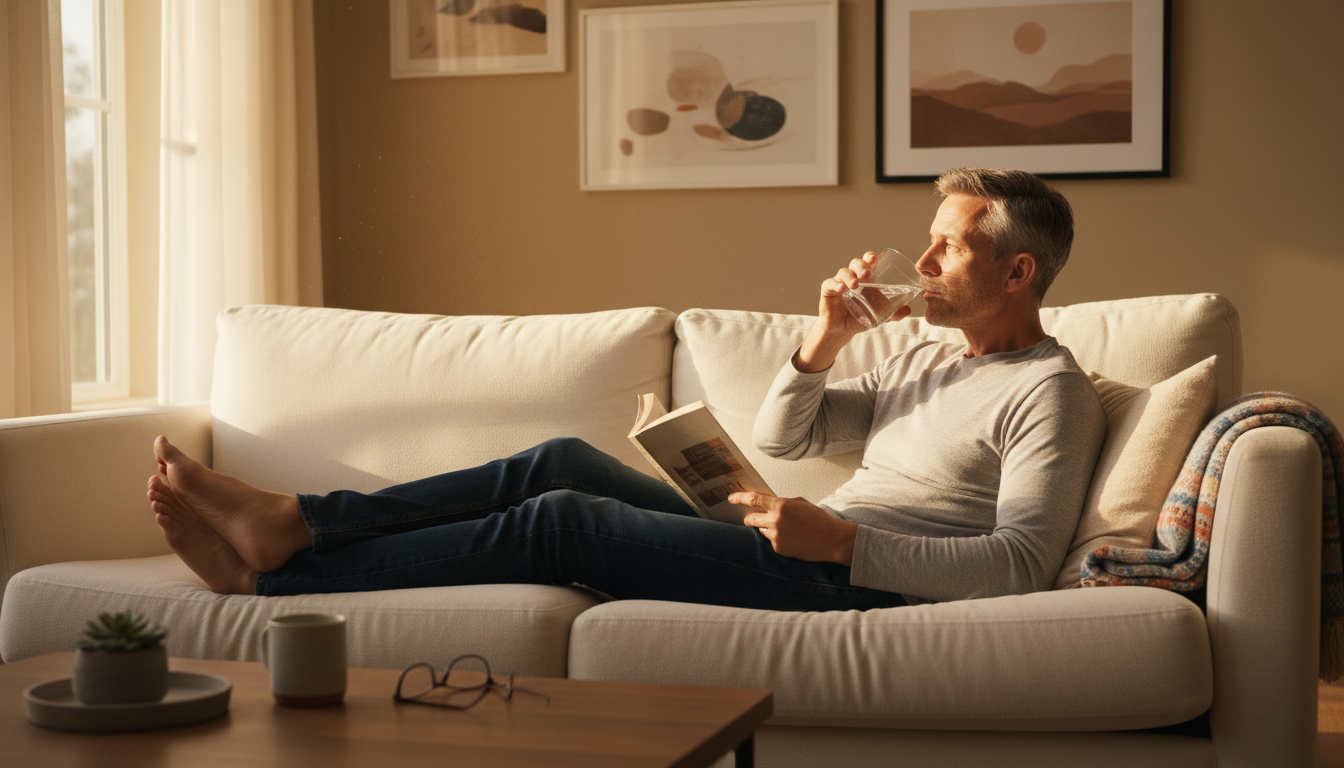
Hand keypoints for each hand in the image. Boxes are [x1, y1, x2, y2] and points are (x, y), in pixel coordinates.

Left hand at [730, 491, 857, 565]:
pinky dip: (777, 539)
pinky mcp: (779, 549)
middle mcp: (775, 521)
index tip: (731, 498)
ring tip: (786, 529)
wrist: (832, 539)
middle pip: (750, 518)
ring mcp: (776, 536)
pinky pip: (771, 541)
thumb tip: (767, 503)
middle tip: (750, 517)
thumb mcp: (800, 503)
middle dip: (749, 518)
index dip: (739, 498)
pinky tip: (792, 539)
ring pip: (761, 530)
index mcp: (781, 505)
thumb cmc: (819, 520)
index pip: (753, 499)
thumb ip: (782, 502)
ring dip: (767, 528)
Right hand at [796, 253, 912, 372]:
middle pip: (856, 263)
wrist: (842, 330)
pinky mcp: (828, 291)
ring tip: (855, 285)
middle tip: (866, 274)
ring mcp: (839, 282)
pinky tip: (842, 288)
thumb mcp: (879, 316)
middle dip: (861, 265)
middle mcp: (852, 277)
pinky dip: (836, 284)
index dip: (871, 258)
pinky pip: (830, 283)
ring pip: (843, 272)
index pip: (868, 263)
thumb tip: (908, 309)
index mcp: (865, 279)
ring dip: (850, 275)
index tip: (876, 258)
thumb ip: (893, 313)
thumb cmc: (859, 317)